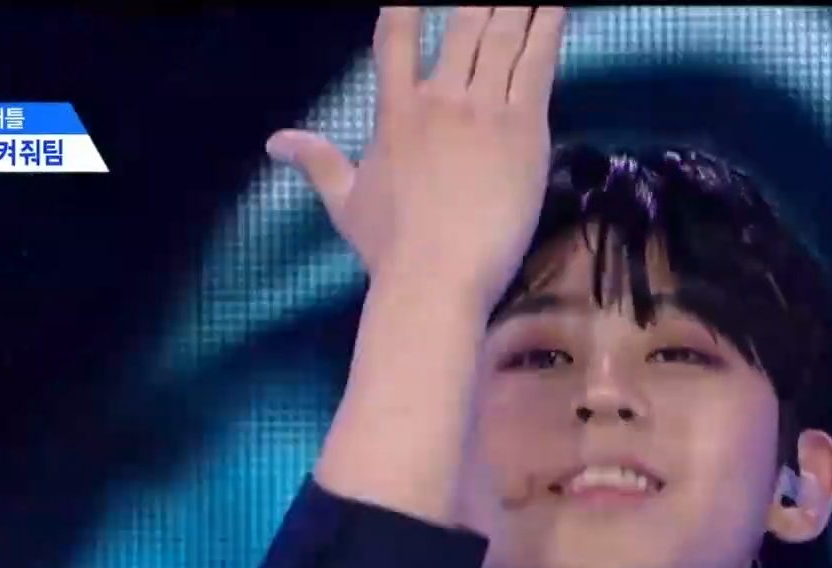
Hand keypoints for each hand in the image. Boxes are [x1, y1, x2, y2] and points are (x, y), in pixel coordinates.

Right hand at [266, 7, 565, 307]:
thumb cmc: (390, 249)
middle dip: (477, 0)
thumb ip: (316, 161)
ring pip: (502, 36)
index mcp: (395, 111)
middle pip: (462, 25)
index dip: (406, 5)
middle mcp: (439, 99)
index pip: (396, 36)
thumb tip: (274, 142)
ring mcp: (482, 110)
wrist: (435, 277)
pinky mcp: (523, 129)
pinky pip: (537, 65)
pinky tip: (557, 5)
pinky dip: (548, 28)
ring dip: (517, 4)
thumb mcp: (345, 202)